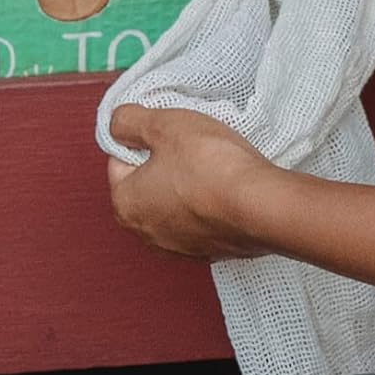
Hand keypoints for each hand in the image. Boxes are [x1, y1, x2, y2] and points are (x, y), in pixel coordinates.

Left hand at [107, 106, 281, 260]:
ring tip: (208, 165)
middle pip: (145, 185)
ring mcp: (176, 247)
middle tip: (188, 144)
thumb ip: (129, 121)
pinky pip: (197, 221)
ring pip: (172, 204)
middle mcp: (144, 233)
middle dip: (162, 163)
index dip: (141, 138)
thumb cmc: (209, 165)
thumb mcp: (163, 125)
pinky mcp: (205, 252)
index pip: (118, 161)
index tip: (165, 129)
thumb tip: (117, 124)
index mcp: (125, 204)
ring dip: (184, 184)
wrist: (258, 205)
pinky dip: (204, 204)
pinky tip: (221, 189)